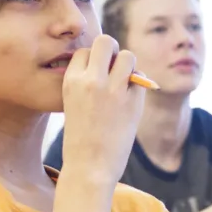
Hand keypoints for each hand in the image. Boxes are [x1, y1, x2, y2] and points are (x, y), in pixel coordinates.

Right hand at [56, 35, 143, 183]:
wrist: (89, 169)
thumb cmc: (80, 140)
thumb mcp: (72, 105)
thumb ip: (86, 82)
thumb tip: (109, 62)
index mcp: (70, 81)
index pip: (84, 51)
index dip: (93, 60)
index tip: (96, 76)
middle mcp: (90, 80)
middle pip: (106, 42)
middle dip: (112, 52)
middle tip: (114, 71)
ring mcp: (112, 90)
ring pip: (128, 55)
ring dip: (129, 65)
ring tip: (125, 83)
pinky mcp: (132, 102)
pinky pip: (141, 77)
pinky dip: (139, 84)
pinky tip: (132, 99)